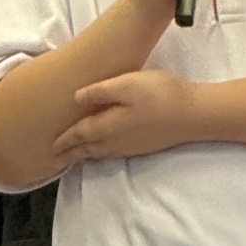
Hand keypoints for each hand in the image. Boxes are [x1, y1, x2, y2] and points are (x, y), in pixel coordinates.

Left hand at [51, 70, 201, 166]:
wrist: (194, 115)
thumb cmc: (160, 95)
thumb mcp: (127, 84)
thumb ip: (100, 91)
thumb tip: (76, 98)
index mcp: (108, 126)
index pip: (79, 134)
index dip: (64, 140)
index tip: (50, 146)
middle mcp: (116, 141)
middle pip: (87, 149)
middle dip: (70, 153)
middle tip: (55, 160)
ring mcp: (131, 146)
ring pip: (101, 153)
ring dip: (85, 156)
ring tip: (74, 157)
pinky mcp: (143, 146)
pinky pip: (113, 153)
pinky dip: (101, 154)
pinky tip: (104, 151)